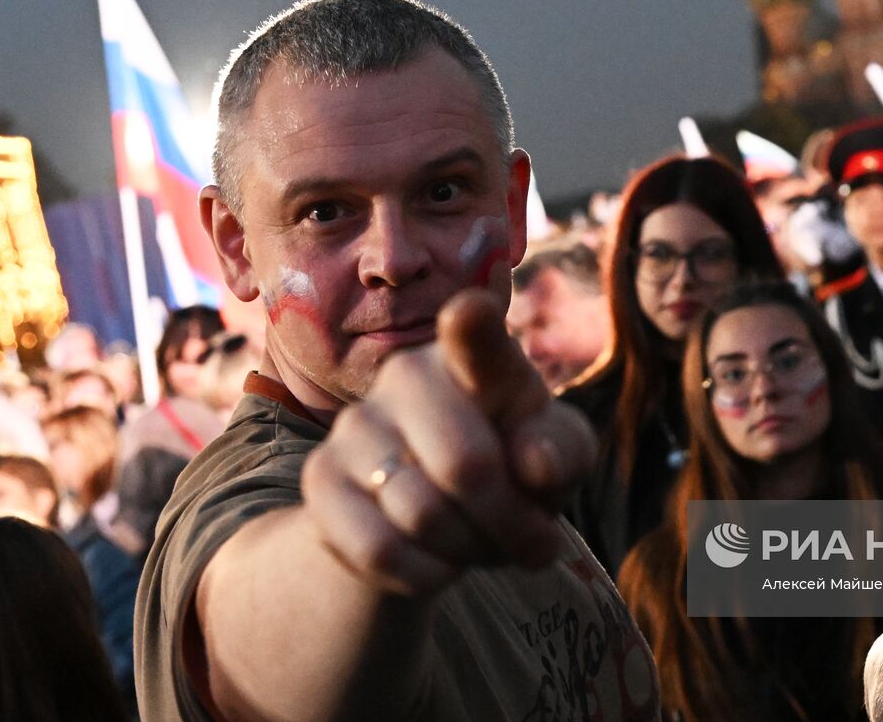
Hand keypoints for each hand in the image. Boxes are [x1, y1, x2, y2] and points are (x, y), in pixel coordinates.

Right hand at [300, 288, 597, 595]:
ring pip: (422, 515)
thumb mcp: (558, 458)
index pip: (471, 332)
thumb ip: (563, 450)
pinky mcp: (319, 479)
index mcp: (474, 356)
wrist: (438, 516)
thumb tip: (535, 463)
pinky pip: (378, 548)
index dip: (472, 325)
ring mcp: (354, 424)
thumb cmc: (515, 466)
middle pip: (467, 467)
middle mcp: (406, 374)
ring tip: (486, 544)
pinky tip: (440, 562)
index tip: (474, 308)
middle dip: (512, 522)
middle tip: (535, 540)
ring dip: (473, 551)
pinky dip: (426, 574)